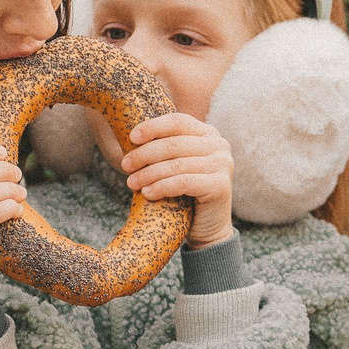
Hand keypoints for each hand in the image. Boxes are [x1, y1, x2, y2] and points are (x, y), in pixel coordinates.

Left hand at [123, 112, 231, 246]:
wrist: (208, 227)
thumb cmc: (185, 194)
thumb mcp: (175, 165)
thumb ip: (163, 148)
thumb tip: (129, 137)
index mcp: (208, 133)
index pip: (177, 121)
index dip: (153, 127)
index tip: (131, 138)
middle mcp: (219, 145)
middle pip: (174, 143)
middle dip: (145, 154)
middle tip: (125, 165)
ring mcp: (223, 164)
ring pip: (176, 164)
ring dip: (149, 173)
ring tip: (131, 183)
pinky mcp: (221, 185)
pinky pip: (184, 182)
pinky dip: (161, 187)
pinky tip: (146, 193)